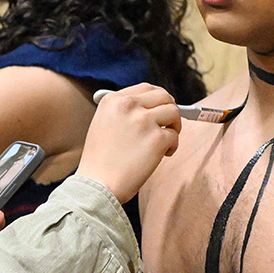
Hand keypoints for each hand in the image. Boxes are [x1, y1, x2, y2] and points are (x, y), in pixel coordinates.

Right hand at [76, 84, 181, 202]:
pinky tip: (162, 155)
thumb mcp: (103, 124)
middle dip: (171, 110)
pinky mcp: (157, 138)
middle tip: (169, 124)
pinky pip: (175, 136)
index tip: (161, 109)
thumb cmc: (100, 160)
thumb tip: (153, 109)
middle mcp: (128, 105)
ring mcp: (144, 120)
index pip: (146, 88)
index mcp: (113, 100)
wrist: (98, 184)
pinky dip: (172, 146)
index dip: (159, 98)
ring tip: (165, 142)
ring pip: (174, 113)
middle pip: (164, 96)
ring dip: (174, 127)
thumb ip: (124, 112)